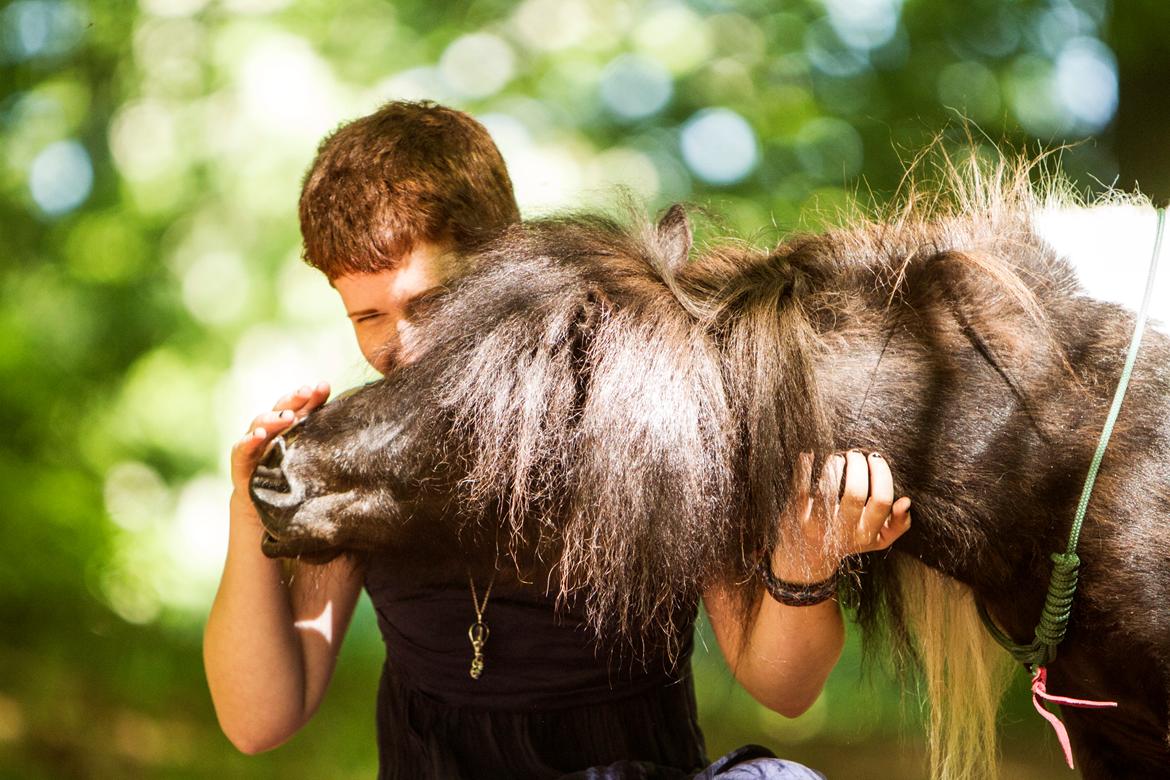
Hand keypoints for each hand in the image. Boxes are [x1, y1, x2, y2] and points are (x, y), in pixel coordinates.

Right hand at [230, 382, 330, 499]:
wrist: (261, 507)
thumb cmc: (289, 478)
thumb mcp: (306, 457)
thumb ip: (321, 437)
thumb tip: (349, 420)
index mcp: (288, 427)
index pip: (300, 406)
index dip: (310, 396)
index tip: (324, 386)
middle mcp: (270, 431)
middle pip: (280, 409)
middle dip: (294, 399)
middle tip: (306, 391)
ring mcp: (254, 444)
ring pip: (261, 424)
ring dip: (274, 418)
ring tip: (287, 415)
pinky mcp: (240, 462)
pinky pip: (242, 449)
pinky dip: (249, 440)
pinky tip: (258, 435)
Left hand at [770, 450, 911, 582]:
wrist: (807, 556)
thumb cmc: (848, 539)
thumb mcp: (878, 539)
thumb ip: (898, 523)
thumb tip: (906, 501)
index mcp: (866, 535)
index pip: (881, 500)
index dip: (882, 474)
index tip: (875, 458)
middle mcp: (842, 532)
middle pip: (855, 493)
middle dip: (858, 465)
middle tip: (855, 453)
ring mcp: (818, 524)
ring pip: (827, 489)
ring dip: (834, 464)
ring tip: (837, 457)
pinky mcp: (796, 515)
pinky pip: (800, 486)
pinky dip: (805, 466)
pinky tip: (810, 455)